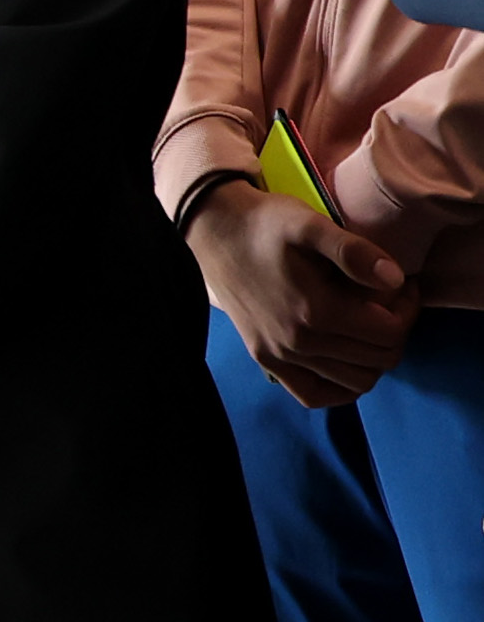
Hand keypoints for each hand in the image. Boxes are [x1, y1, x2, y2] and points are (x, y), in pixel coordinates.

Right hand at [189, 179, 414, 408]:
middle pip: (379, 359)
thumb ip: (354, 251)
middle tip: (388, 301)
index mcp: (315, 311)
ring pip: (357, 382)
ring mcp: (280, 357)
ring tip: (367, 324)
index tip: (401, 285)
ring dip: (373, 356)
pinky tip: (346, 360)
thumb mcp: (310, 224)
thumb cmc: (265, 225)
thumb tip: (395, 279)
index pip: (390, 332)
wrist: (213, 232)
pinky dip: (341, 387)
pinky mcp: (266, 361)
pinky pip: (316, 396)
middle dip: (395, 330)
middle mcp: (299, 343)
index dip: (407, 309)